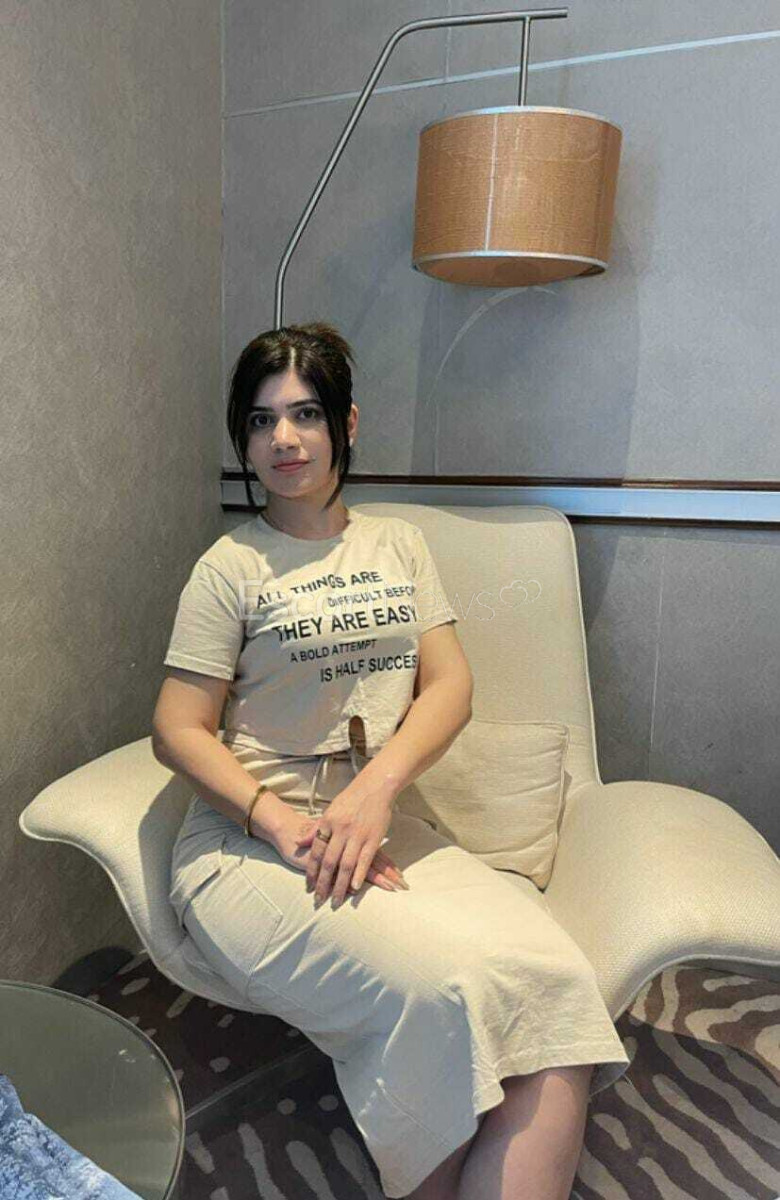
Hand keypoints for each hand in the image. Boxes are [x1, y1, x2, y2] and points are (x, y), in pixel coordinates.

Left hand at [271, 809, 406, 901]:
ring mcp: (357, 835)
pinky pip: (364, 859)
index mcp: (327, 823)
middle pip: (329, 862)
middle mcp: (340, 830)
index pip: (316, 852)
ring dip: (340, 885)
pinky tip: (354, 888)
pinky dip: (359, 874)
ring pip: (345, 865)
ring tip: (336, 901)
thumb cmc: (351, 798)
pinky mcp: (373, 838)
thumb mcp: (329, 810)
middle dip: (323, 883)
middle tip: (319, 900)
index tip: (309, 887)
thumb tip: (298, 841)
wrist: (375, 786)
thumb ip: (314, 828)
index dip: (311, 871)